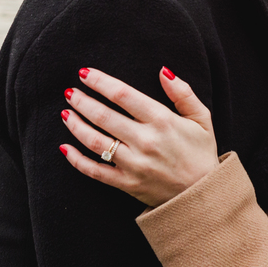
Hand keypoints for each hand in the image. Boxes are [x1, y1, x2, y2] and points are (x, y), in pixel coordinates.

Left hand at [60, 67, 218, 207]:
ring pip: (94, 141)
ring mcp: (134, 164)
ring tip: (65, 113)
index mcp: (162, 121)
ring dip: (75, 125)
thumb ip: (183, 93)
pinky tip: (64, 147)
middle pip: (103, 116)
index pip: (123, 95)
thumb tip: (163, 70)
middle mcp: (145, 141)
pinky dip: (76, 160)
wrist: (203, 196)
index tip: (85, 73)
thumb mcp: (202, 119)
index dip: (101, 82)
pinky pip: (94, 171)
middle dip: (82, 101)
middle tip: (69, 91)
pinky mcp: (126, 184)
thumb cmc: (201, 154)